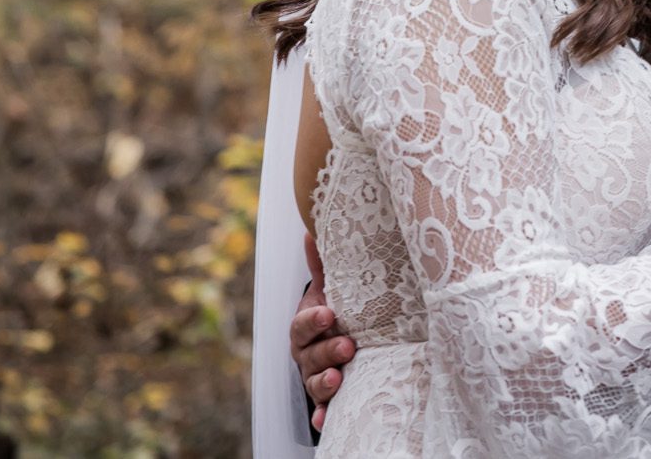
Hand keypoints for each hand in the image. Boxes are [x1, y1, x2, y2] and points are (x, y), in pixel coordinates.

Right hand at [291, 234, 353, 431]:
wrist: (332, 342)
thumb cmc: (332, 314)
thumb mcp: (327, 290)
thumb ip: (322, 265)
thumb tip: (312, 229)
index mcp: (305, 327)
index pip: (303, 324)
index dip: (313, 320)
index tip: (330, 313)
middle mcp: (307, 354)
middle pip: (310, 356)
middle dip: (327, 351)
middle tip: (347, 346)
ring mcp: (315, 377)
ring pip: (315, 383)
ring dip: (325, 383)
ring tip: (340, 379)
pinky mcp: (326, 399)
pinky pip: (322, 411)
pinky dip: (323, 417)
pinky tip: (326, 421)